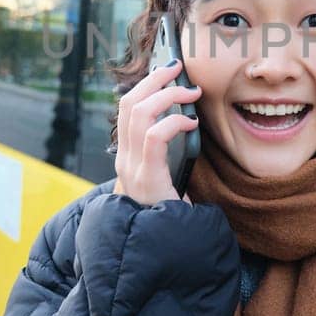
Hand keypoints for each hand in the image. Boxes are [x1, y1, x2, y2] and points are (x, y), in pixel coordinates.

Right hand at [113, 59, 200, 205]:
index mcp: (127, 155)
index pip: (126, 108)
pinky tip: (191, 122)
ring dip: (167, 95)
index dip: (145, 84)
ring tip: (190, 92)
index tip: (168, 71)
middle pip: (128, 103)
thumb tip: (187, 118)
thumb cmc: (170, 211)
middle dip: (154, 79)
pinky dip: (174, 122)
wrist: (163, 246)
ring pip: (138, 113)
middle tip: (178, 68)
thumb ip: (169, 151)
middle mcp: (124, 158)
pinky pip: (154, 136)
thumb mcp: (167, 175)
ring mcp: (131, 167)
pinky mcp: (146, 177)